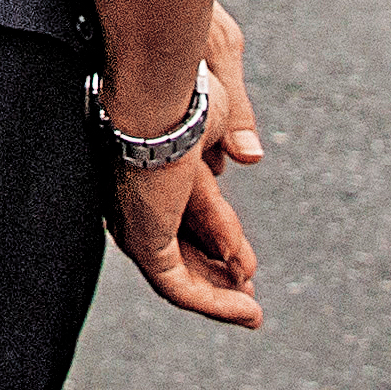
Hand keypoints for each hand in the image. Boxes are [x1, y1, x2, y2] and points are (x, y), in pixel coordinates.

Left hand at [101, 1, 261, 325]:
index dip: (217, 233)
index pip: (185, 208)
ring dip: (219, 296)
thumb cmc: (184, 76)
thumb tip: (248, 160)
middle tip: (247, 291)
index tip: (242, 256)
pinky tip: (244, 309)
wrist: (156, 77)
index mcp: (152, 161)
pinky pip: (178, 286)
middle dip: (216, 272)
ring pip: (180, 273)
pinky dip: (213, 303)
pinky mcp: (145, 235)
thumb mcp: (219, 106)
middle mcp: (138, 193)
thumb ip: (234, 131)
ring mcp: (138, 216)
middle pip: (181, 246)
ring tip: (252, 313)